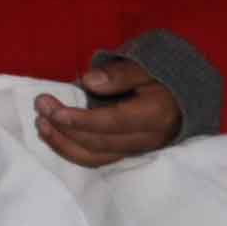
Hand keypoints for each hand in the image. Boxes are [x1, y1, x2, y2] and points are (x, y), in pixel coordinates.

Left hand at [31, 53, 186, 166]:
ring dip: (63, 144)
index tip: (52, 110)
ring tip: (41, 125)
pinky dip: (72, 150)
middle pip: (99, 142)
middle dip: (64, 128)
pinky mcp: (127, 154)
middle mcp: (147, 139)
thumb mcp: (147, 65)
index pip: (112, 123)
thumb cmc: (164, 77)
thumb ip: (121, 74)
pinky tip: (53, 136)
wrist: (186, 98)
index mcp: (154, 115)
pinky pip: (98, 159)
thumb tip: (88, 82)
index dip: (80, 120)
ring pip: (96, 158)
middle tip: (40, 105)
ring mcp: (137, 150)